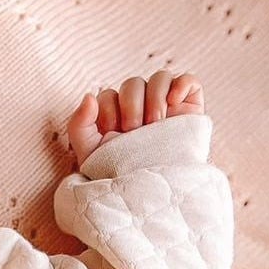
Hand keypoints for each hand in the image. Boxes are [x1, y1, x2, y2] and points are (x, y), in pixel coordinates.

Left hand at [67, 71, 204, 164]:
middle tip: (133, 131)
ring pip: (160, 78)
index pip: (109, 95)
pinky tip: (173, 102)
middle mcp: (140, 106)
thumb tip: (89, 95)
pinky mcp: (188, 107)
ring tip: (154, 125)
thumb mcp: (90, 153)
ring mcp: (165, 104)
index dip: (108, 112)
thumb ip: (79, 124)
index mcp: (116, 114)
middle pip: (133, 83)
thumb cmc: (119, 174)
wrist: (151, 191)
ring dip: (153, 99)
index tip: (112, 136)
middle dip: (130, 106)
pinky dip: (180, 85)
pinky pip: (187, 80)